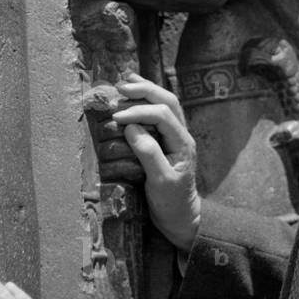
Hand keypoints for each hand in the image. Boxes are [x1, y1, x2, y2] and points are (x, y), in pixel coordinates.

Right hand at [113, 74, 200, 252]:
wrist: (181, 217)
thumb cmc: (171, 202)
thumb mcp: (160, 182)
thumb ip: (148, 154)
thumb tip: (131, 128)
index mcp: (182, 143)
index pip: (162, 115)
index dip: (138, 111)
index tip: (116, 118)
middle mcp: (182, 134)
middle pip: (168, 100)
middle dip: (145, 90)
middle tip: (121, 87)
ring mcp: (176, 136)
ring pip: (166, 102)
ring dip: (147, 90)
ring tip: (127, 81)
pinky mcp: (168, 140)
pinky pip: (160, 112)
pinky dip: (147, 100)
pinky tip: (134, 96)